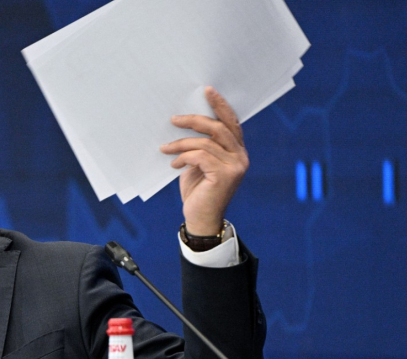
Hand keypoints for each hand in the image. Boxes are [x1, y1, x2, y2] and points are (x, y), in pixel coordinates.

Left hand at [160, 87, 247, 235]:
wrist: (200, 219)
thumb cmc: (198, 192)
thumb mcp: (198, 165)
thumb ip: (200, 147)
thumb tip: (184, 123)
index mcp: (237, 151)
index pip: (231, 123)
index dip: (220, 105)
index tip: (207, 90)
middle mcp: (241, 157)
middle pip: (219, 128)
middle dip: (195, 120)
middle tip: (174, 118)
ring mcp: (235, 166)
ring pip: (206, 142)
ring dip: (181, 143)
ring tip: (166, 149)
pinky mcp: (225, 175)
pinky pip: (200, 156)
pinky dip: (184, 157)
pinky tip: (174, 165)